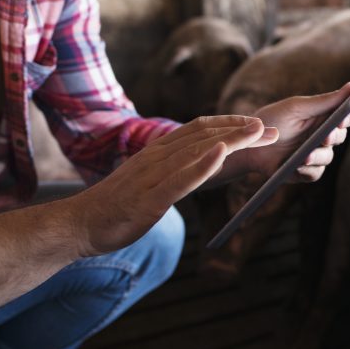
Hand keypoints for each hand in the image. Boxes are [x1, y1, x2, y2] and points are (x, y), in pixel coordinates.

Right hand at [69, 115, 275, 255]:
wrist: (79, 224)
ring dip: (230, 140)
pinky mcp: (148, 199)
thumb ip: (171, 171)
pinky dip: (202, 166)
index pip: (198, 129)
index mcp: (157, 152)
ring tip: (256, 133)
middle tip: (270, 128)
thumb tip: (196, 166)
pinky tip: (222, 156)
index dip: (230, 124)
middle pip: (204, 136)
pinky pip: (179, 180)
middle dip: (240, 130)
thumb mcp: (148, 182)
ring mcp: (152, 177)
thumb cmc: (115, 207)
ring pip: (196, 152)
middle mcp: (156, 157)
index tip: (256, 124)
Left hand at [223, 83, 349, 183]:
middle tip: (324, 137)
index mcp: (324, 115)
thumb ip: (324, 101)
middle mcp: (324, 134)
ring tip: (303, 156)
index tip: (344, 118)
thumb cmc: (272, 120)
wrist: (249, 144)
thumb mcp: (296, 107)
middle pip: (342, 136)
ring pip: (328, 157)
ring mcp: (316, 153)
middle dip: (333, 137)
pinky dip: (306, 170)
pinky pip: (315, 173)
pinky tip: (295, 167)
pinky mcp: (306, 170)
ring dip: (317, 156)